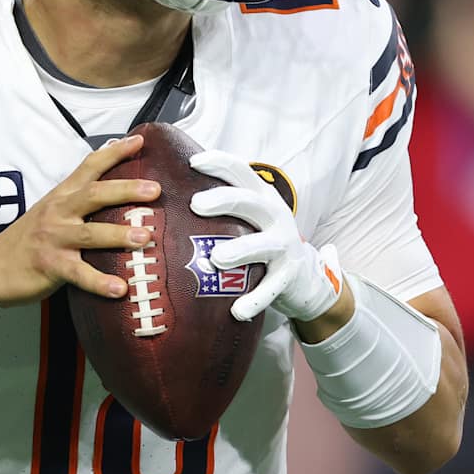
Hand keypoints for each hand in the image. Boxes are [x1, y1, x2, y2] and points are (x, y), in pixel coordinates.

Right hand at [0, 135, 160, 306]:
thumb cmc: (27, 241)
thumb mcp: (50, 212)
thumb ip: (78, 203)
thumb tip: (117, 197)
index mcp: (61, 196)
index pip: (89, 167)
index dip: (114, 152)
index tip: (139, 141)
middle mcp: (59, 212)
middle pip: (95, 195)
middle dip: (126, 190)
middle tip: (155, 190)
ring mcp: (54, 239)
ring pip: (91, 233)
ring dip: (120, 234)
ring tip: (146, 237)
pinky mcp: (50, 266)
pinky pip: (80, 274)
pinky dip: (100, 282)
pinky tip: (120, 289)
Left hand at [189, 150, 342, 322]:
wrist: (304, 275)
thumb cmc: (262, 239)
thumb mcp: (249, 215)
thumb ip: (222, 203)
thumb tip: (169, 188)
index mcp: (262, 196)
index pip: (242, 172)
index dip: (220, 164)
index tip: (193, 162)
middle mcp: (275, 215)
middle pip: (251, 202)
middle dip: (224, 200)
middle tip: (196, 204)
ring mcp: (285, 245)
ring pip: (264, 246)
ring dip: (241, 250)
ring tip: (217, 258)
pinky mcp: (289, 275)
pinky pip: (272, 288)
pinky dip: (256, 300)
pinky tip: (237, 311)